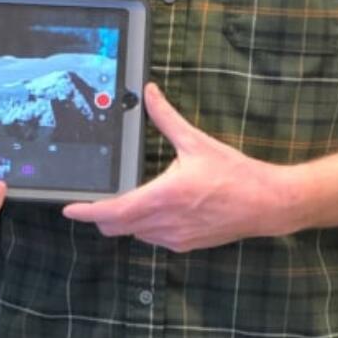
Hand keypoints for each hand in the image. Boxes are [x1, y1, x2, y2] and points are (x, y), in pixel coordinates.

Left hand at [62, 82, 297, 251]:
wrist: (268, 204)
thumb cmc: (236, 175)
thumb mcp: (197, 142)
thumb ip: (167, 118)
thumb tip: (149, 92)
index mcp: (164, 196)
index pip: (114, 211)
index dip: (88, 212)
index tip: (69, 208)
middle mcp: (165, 222)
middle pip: (117, 227)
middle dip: (101, 215)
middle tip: (93, 199)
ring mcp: (175, 238)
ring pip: (135, 233)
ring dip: (125, 220)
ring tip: (125, 199)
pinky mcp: (186, 245)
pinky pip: (153, 238)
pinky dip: (145, 226)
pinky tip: (155, 208)